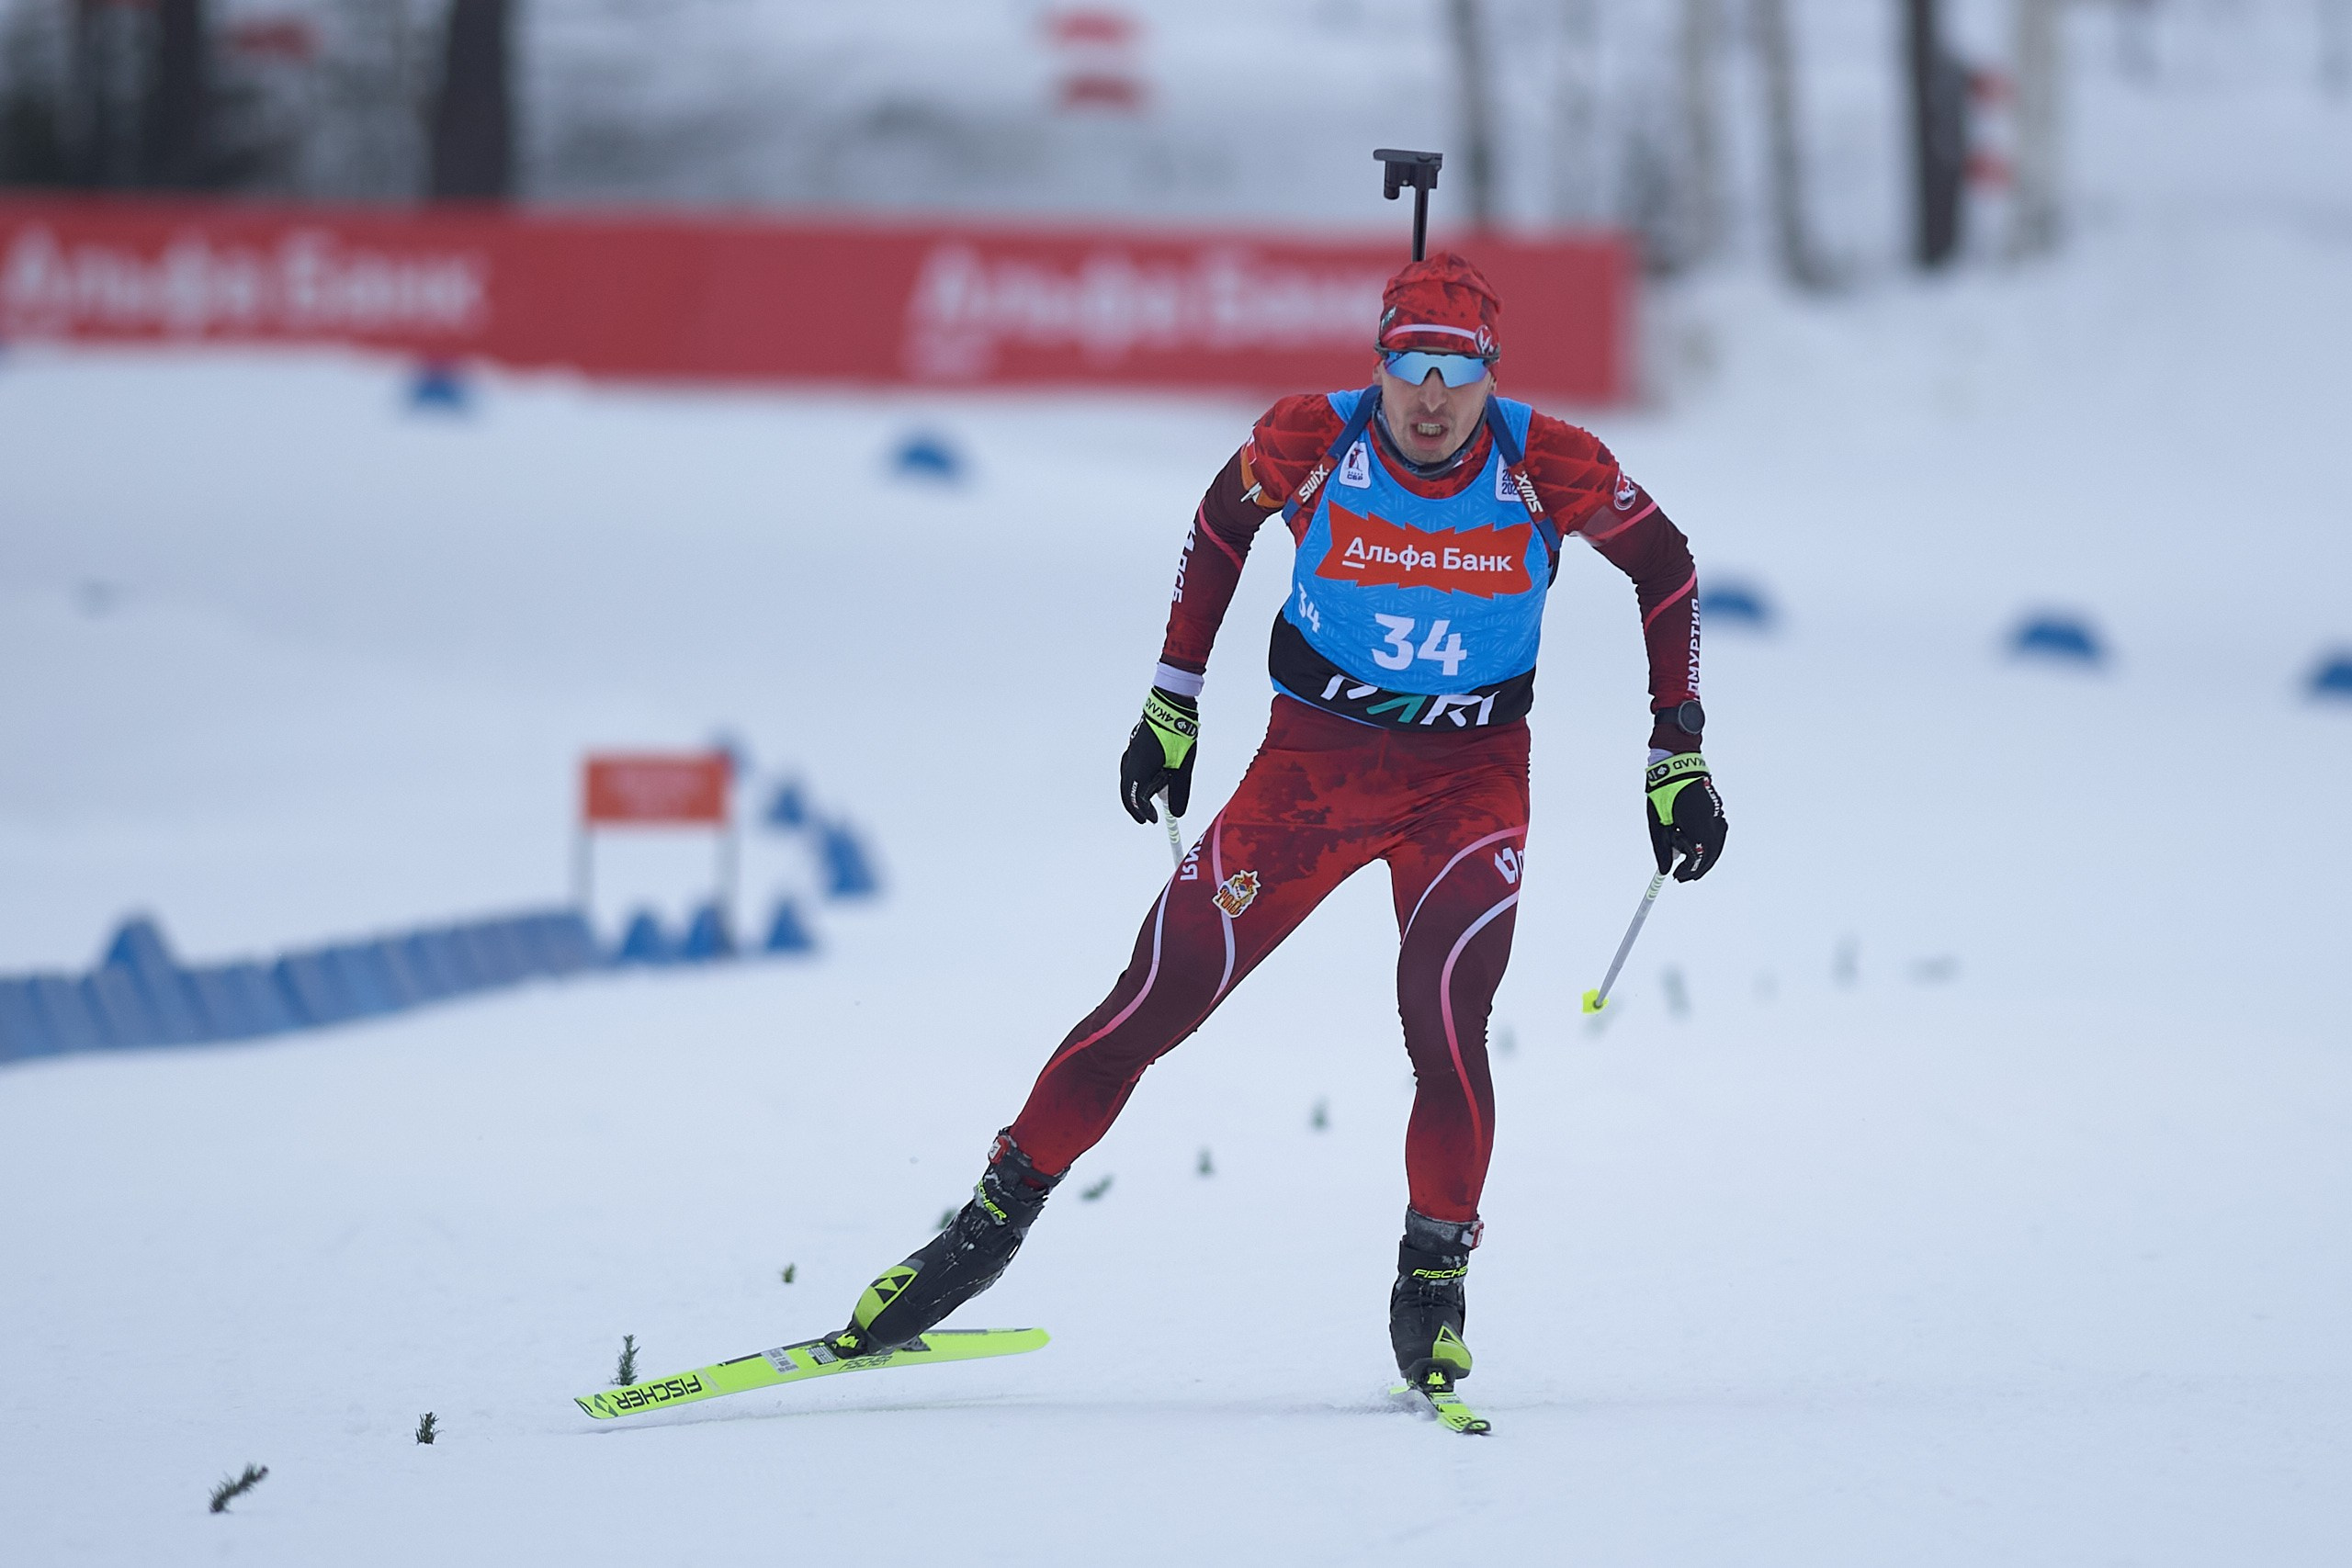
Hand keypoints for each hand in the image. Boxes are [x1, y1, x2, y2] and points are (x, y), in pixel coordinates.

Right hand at [1119, 688, 1199, 823]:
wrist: (1170, 705)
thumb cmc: (1177, 734)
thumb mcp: (1182, 767)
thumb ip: (1180, 791)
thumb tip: (1178, 812)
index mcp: (1140, 767)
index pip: (1136, 798)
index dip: (1144, 812)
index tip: (1154, 820)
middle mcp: (1131, 761)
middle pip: (1128, 790)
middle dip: (1136, 806)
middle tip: (1145, 817)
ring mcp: (1131, 752)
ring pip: (1128, 778)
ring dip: (1137, 792)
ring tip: (1149, 800)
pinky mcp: (1135, 746)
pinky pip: (1130, 768)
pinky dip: (1138, 779)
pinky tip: (1150, 778)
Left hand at [1645, 752, 1725, 881]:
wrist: (1678, 764)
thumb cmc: (1663, 790)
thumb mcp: (1657, 821)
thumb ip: (1661, 847)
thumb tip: (1664, 869)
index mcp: (1697, 822)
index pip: (1699, 855)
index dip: (1689, 870)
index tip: (1676, 877)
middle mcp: (1712, 819)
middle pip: (1711, 853)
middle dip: (1697, 867)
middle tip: (1681, 877)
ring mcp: (1717, 814)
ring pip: (1717, 845)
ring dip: (1704, 857)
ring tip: (1687, 865)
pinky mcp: (1717, 810)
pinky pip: (1717, 835)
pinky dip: (1708, 845)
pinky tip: (1695, 848)